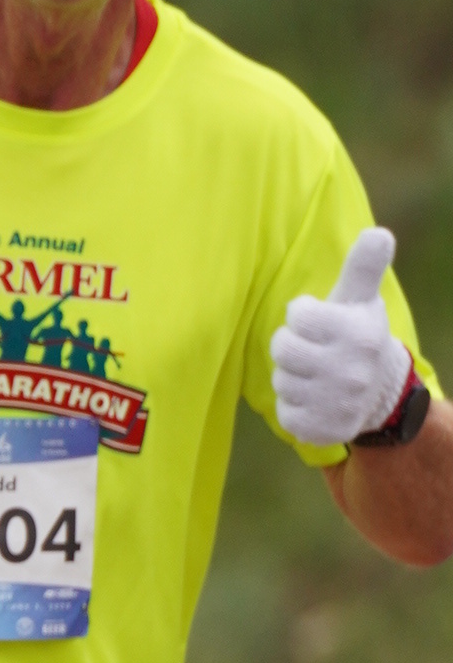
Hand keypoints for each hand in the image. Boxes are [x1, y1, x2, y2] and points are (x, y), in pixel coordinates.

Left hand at [271, 225, 412, 447]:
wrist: (381, 392)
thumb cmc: (358, 333)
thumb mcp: (361, 298)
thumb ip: (363, 265)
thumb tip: (379, 233)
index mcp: (357, 333)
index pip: (297, 314)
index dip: (302, 316)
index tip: (318, 321)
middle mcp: (350, 370)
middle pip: (282, 348)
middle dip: (291, 345)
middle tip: (312, 349)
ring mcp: (338, 403)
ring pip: (281, 381)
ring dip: (292, 375)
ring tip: (316, 373)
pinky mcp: (324, 429)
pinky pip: (285, 413)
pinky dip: (293, 405)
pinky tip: (314, 398)